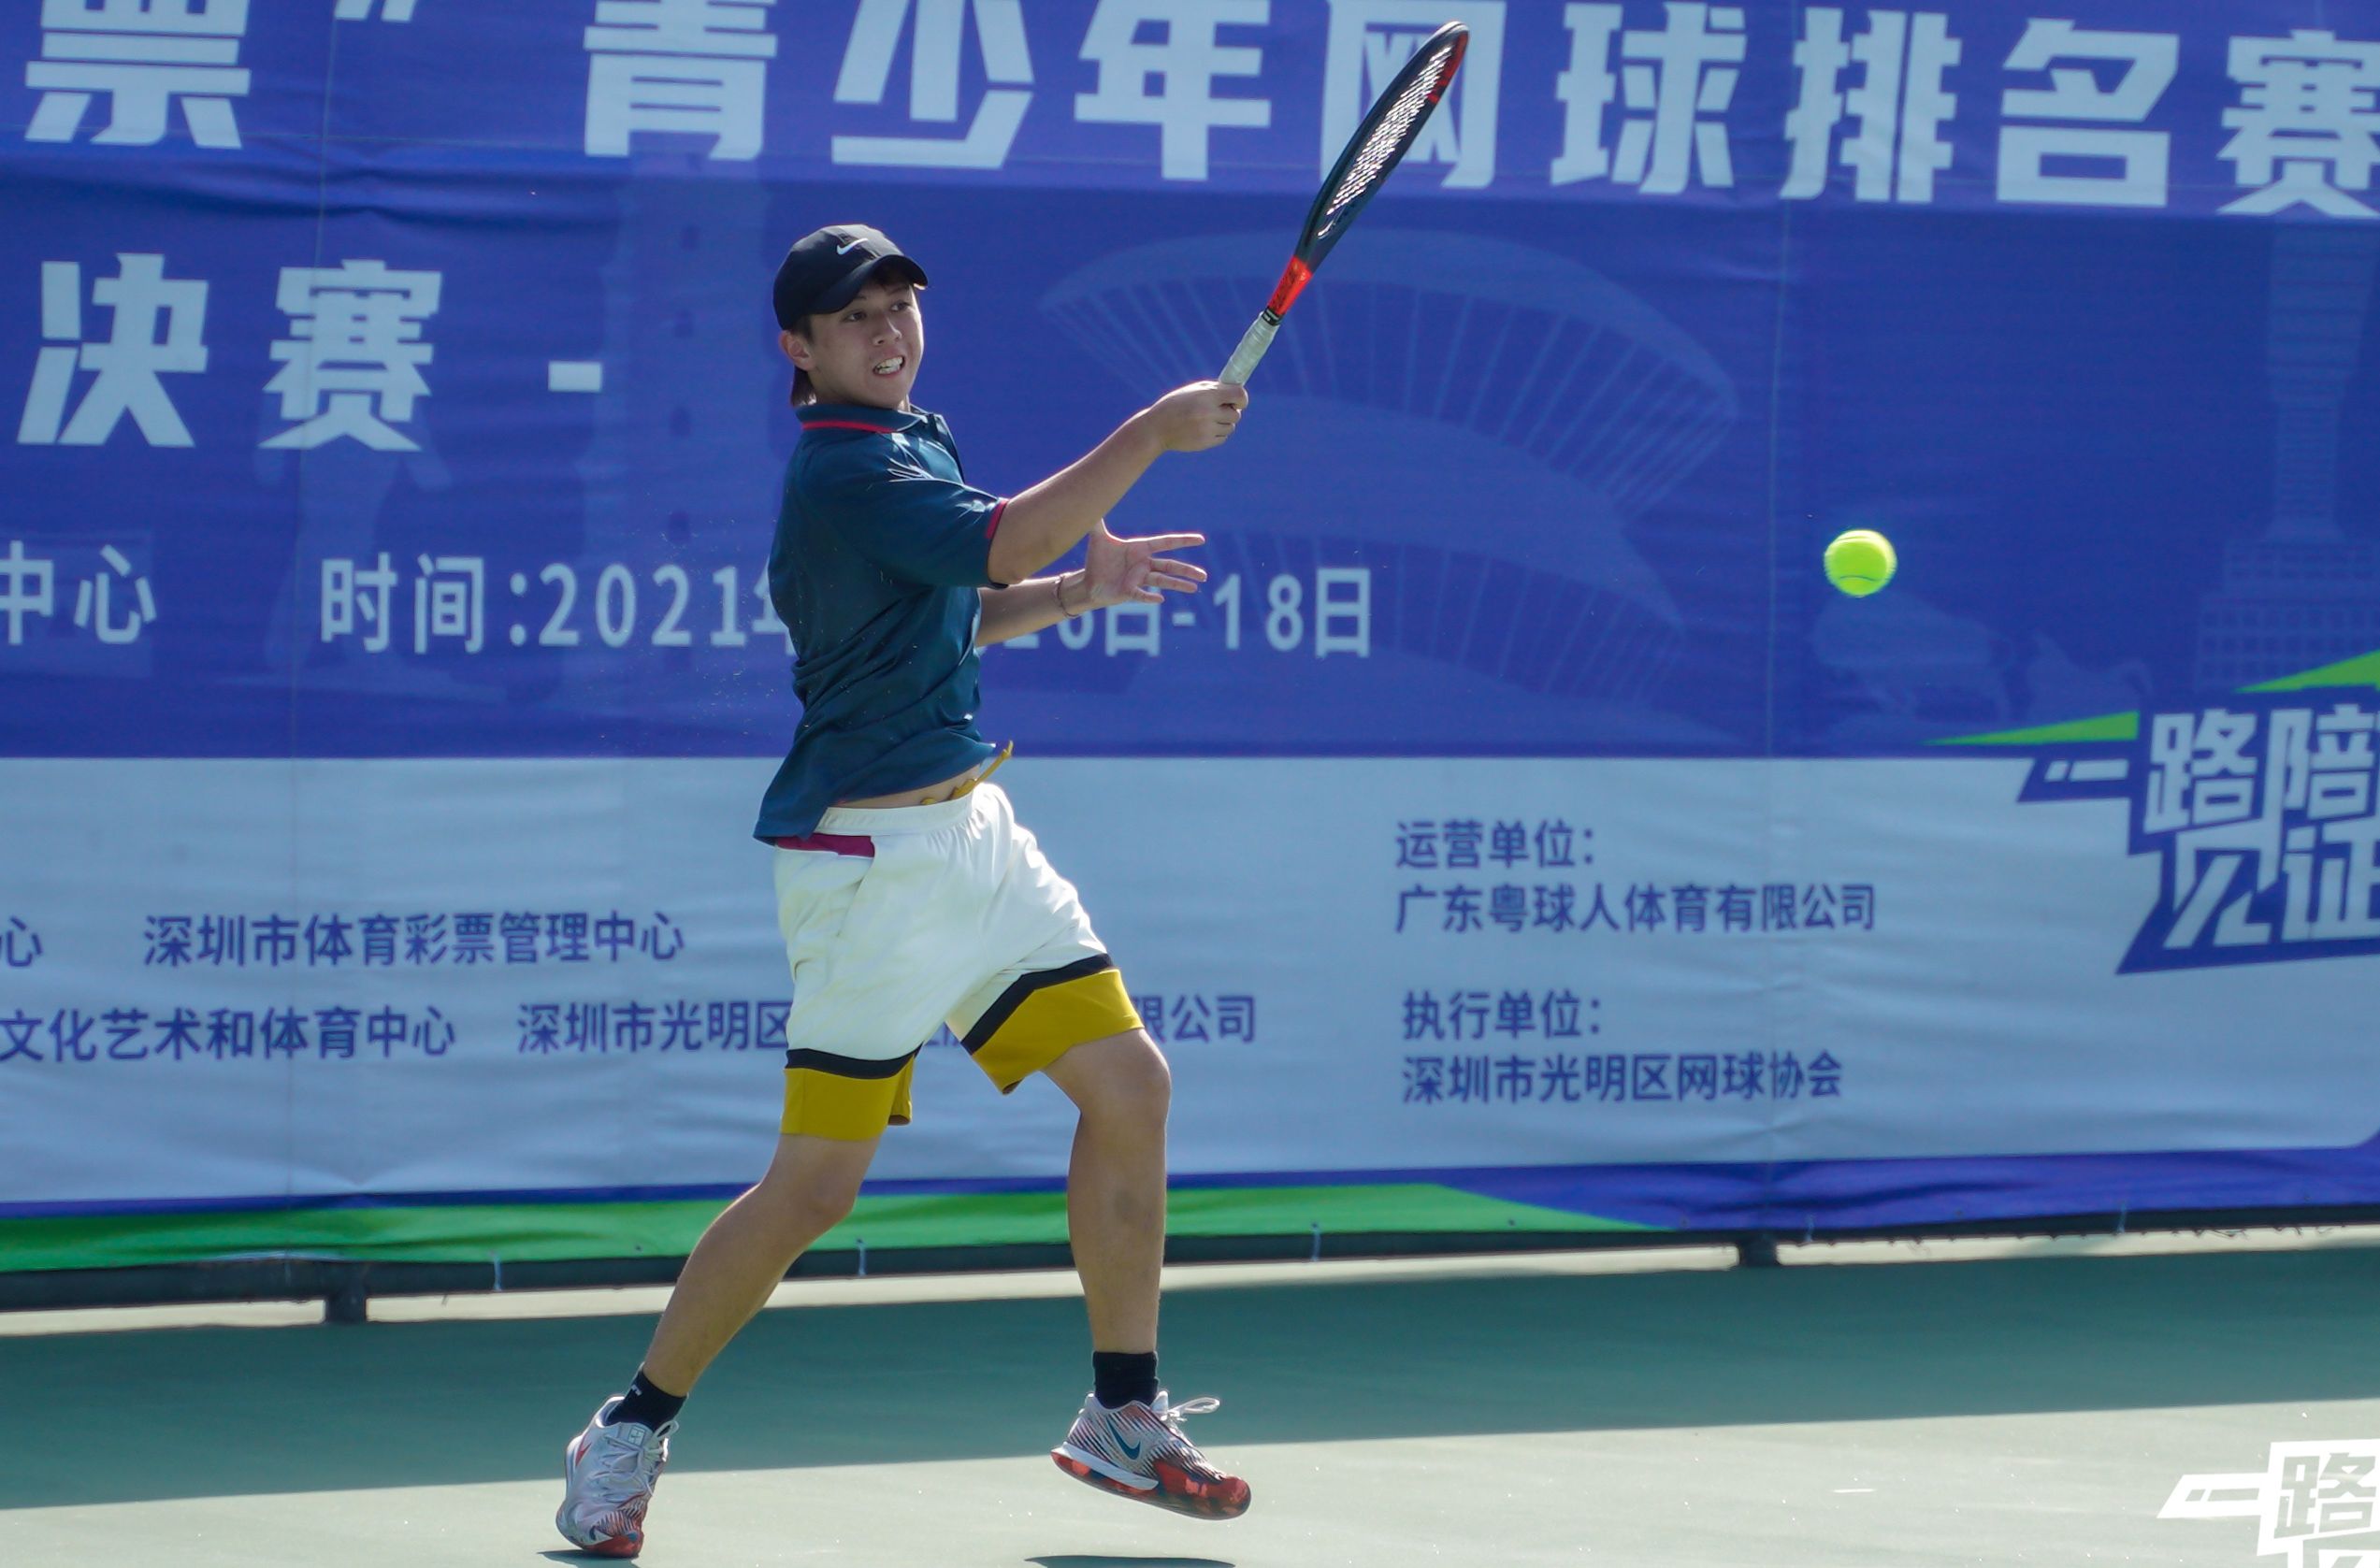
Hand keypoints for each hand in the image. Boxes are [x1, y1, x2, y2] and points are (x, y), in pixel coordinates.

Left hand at [1077, 520, 1207, 609]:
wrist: (1088, 582)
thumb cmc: (1096, 560)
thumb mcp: (1097, 538)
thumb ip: (1098, 519)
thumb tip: (1093, 497)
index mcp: (1140, 549)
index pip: (1166, 542)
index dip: (1183, 541)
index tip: (1201, 539)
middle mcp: (1143, 564)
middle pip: (1170, 565)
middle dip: (1187, 569)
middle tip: (1204, 575)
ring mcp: (1138, 579)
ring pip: (1162, 581)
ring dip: (1178, 584)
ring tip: (1195, 587)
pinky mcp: (1129, 592)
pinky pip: (1141, 595)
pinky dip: (1149, 597)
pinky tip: (1160, 599)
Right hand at [1139, 381, 1247, 452]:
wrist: (1157, 428)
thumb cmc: (1175, 405)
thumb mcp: (1192, 391)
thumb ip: (1214, 389)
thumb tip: (1237, 392)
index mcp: (1206, 395)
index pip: (1239, 396)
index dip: (1242, 399)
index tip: (1238, 401)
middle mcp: (1208, 412)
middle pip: (1236, 414)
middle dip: (1230, 411)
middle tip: (1218, 410)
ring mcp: (1207, 429)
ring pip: (1230, 427)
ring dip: (1224, 423)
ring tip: (1207, 420)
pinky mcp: (1205, 442)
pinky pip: (1223, 438)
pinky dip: (1217, 433)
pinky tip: (1203, 429)